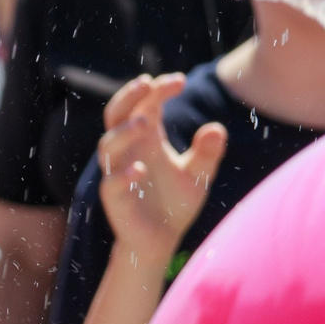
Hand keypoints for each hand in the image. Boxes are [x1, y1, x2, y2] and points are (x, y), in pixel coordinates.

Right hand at [96, 75, 224, 264]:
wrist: (161, 242)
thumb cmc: (174, 203)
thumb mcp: (198, 175)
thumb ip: (207, 153)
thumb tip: (216, 128)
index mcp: (146, 140)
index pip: (145, 104)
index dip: (158, 90)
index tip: (180, 81)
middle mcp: (128, 151)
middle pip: (116, 114)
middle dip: (128, 97)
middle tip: (147, 83)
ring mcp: (118, 174)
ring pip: (108, 146)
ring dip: (124, 132)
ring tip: (145, 122)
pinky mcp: (115, 200)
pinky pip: (111, 184)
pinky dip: (122, 176)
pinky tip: (139, 171)